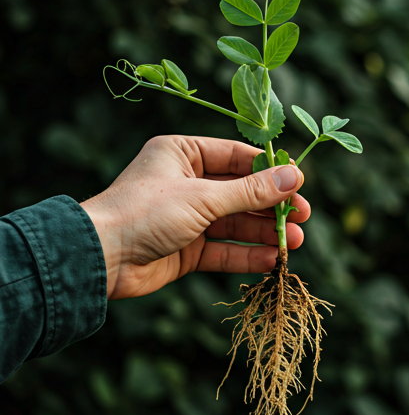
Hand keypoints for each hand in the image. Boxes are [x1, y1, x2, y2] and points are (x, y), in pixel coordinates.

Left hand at [80, 135, 308, 299]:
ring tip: (294, 242)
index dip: (270, 171)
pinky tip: (271, 260)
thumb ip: (250, 191)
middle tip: (302, 217)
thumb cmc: (146, 212)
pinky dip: (246, 255)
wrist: (100, 259)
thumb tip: (294, 177)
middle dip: (271, 206)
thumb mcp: (203, 197)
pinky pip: (222, 249)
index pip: (237, 157)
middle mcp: (187, 182)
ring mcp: (188, 217)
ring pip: (234, 223)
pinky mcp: (186, 248)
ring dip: (264, 233)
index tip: (300, 183)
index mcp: (184, 154)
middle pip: (240, 192)